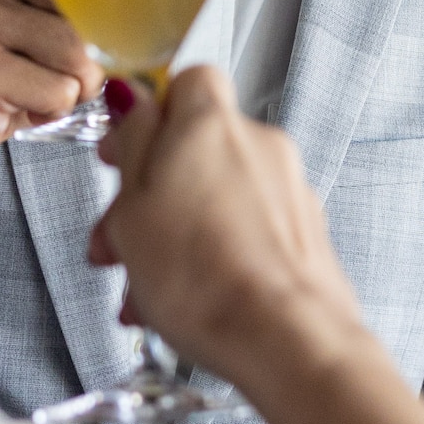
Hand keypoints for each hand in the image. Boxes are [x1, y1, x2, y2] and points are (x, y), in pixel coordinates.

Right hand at [0, 0, 102, 207]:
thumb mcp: (22, 14)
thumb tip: (149, 12)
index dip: (106, 8)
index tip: (89, 29)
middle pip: (90, 7)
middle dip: (92, 54)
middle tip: (60, 72)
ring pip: (79, 53)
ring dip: (74, 87)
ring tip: (37, 89)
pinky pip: (59, 92)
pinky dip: (52, 110)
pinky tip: (17, 106)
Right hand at [89, 68, 367, 392]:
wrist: (286, 341)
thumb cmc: (206, 281)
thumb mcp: (133, 206)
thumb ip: (133, 145)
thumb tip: (132, 102)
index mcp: (212, 125)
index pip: (186, 82)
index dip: (149, 117)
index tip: (122, 154)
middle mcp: (261, 147)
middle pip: (196, 151)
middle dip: (151, 196)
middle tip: (118, 240)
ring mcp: (290, 193)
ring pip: (217, 200)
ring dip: (176, 237)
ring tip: (144, 291)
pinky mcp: (305, 238)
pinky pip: (247, 233)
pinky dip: (215, 257)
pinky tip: (187, 302)